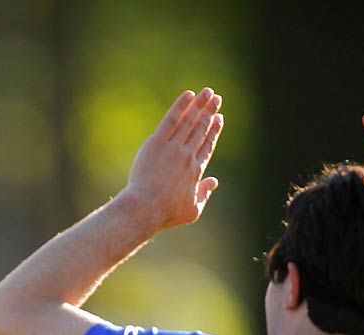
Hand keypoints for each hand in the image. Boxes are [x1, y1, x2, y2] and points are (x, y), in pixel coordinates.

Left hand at [119, 88, 223, 230]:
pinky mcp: (157, 143)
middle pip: (201, 129)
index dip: (214, 130)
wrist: (144, 208)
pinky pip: (171, 120)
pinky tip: (188, 95)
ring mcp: (173, 148)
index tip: (219, 118)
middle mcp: (187, 156)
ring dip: (200, 105)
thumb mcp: (192, 210)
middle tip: (216, 99)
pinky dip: (180, 106)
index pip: (207, 144)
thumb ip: (204, 194)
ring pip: (189, 121)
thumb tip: (214, 182)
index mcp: (196, 170)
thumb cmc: (165, 213)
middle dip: (210, 112)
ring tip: (208, 92)